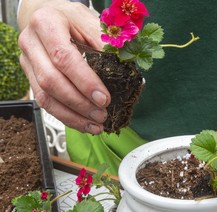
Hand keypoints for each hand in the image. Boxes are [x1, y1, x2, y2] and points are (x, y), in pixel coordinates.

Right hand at [18, 1, 109, 133]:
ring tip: (96, 126)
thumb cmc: (72, 20)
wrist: (48, 17)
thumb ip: (104, 42)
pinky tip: (84, 124)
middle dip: (80, 103)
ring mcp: (28, 63)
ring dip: (73, 116)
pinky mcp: (31, 78)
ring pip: (45, 97)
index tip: (104, 99)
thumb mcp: (90, 22)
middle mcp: (31, 43)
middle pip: (51, 81)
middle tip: (102, 114)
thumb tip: (124, 68)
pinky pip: (45, 103)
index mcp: (47, 23)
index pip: (64, 58)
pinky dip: (66, 117)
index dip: (85, 82)